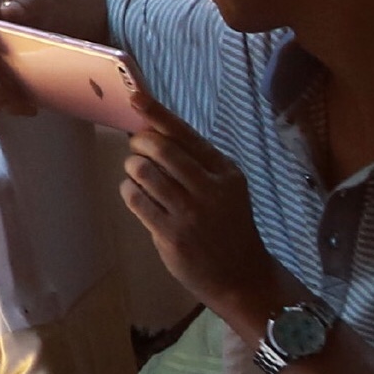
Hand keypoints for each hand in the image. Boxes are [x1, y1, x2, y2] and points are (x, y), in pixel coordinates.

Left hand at [119, 88, 277, 322]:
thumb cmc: (228, 225)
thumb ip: (196, 162)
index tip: (134, 96)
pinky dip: (129, 191)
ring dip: (132, 168)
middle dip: (139, 143)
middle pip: (159, 148)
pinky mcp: (172, 234)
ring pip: (142, 171)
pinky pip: (135, 199)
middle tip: (138, 150)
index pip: (185, 134)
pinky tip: (138, 196)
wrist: (243, 277)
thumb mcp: (226, 188)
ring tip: (140, 177)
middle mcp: (210, 189)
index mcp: (225, 173)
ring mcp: (191, 213)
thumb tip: (151, 129)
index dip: (156, 113)